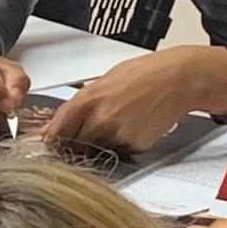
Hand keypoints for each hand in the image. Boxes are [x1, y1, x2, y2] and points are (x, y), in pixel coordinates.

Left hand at [46, 46, 226, 152]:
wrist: (177, 81)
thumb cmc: (143, 75)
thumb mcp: (103, 81)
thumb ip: (76, 106)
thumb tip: (51, 127)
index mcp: (89, 100)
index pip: (58, 130)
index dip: (51, 141)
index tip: (49, 145)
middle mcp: (101, 120)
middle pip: (74, 146)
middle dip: (74, 144)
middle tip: (86, 133)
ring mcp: (118, 136)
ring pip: (95, 151)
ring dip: (98, 145)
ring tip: (116, 123)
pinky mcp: (134, 147)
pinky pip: (117, 152)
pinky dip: (119, 145)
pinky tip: (131, 127)